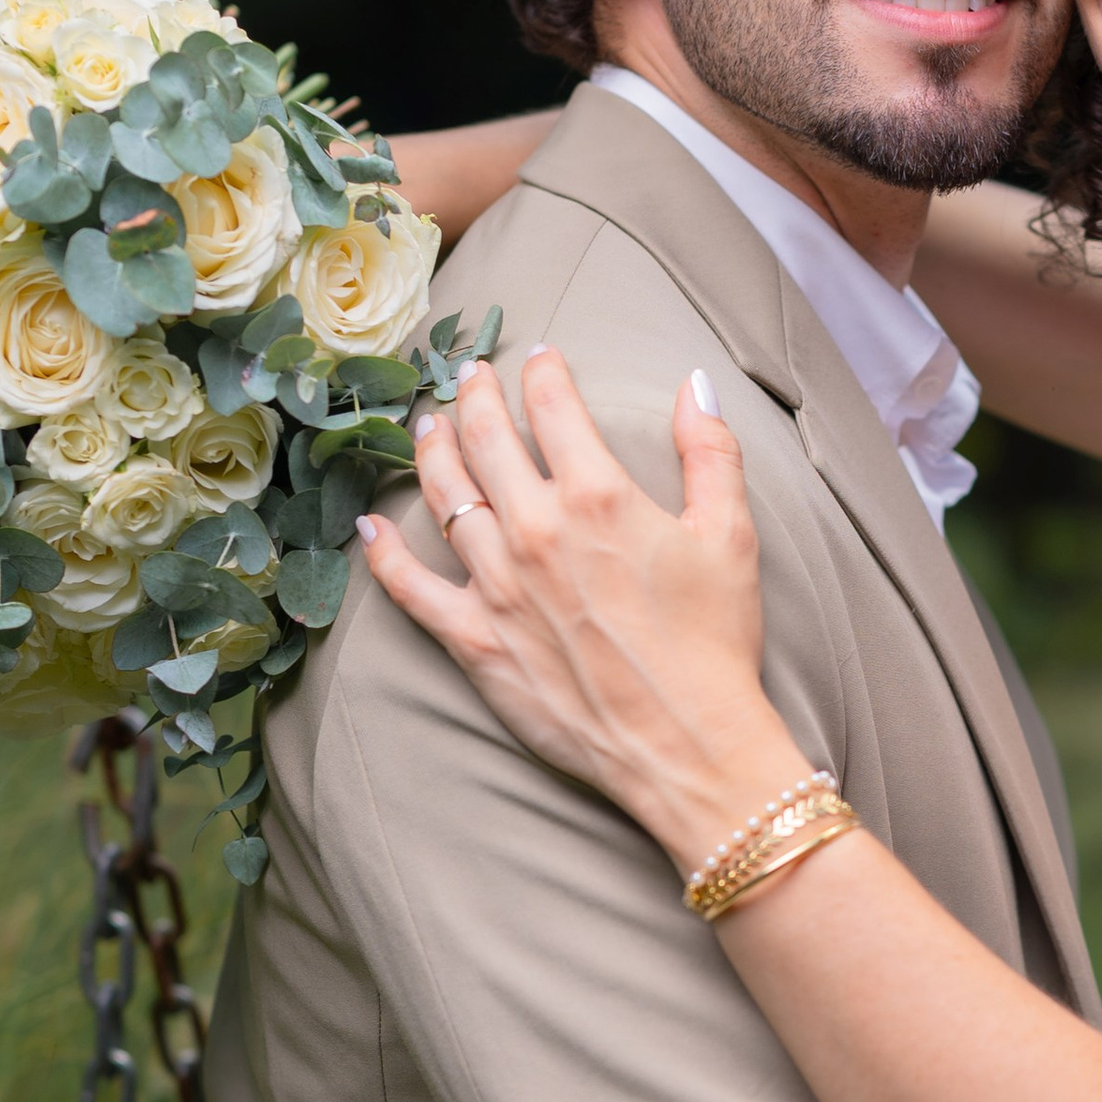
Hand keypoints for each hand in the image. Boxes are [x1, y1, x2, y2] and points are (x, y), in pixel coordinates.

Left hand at [358, 354, 801, 870]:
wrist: (688, 745)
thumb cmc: (716, 644)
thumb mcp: (731, 535)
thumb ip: (710, 450)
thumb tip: (695, 382)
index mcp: (599, 495)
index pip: (555, 408)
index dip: (544, 373)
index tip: (539, 356)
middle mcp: (537, 530)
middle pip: (486, 439)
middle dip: (475, 395)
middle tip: (469, 375)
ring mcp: (498, 586)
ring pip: (445, 497)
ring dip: (432, 452)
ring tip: (429, 427)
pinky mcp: (475, 640)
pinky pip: (411, 590)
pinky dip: (383, 557)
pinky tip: (369, 529)